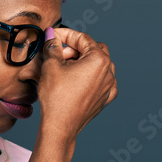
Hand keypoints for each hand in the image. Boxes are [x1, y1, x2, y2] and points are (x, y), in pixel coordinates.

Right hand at [36, 26, 117, 141]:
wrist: (60, 126)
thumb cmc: (57, 97)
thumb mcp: (51, 66)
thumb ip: (53, 46)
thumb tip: (52, 35)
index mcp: (99, 60)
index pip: (83, 38)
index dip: (66, 34)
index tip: (54, 36)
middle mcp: (109, 72)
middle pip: (94, 49)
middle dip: (76, 48)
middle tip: (59, 53)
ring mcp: (109, 86)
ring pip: (99, 64)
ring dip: (83, 61)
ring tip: (66, 68)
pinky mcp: (104, 98)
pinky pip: (101, 81)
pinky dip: (90, 76)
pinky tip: (77, 80)